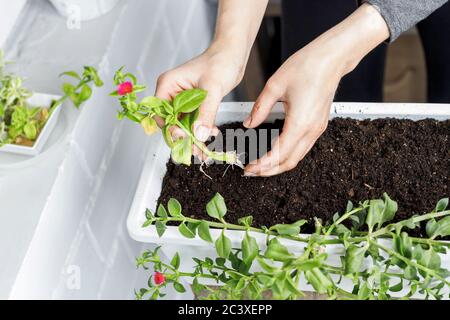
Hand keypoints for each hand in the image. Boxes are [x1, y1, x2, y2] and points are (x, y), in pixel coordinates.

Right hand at [155, 44, 245, 142]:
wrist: (233, 54)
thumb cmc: (220, 62)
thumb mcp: (212, 89)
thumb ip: (205, 113)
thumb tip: (199, 135)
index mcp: (168, 85)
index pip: (161, 114)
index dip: (171, 129)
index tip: (186, 138)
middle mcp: (171, 93)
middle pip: (171, 122)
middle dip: (184, 136)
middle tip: (198, 150)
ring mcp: (182, 100)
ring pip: (183, 125)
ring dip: (194, 136)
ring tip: (205, 147)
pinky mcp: (193, 104)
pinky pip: (193, 121)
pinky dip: (201, 129)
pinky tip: (211, 134)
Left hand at [244, 3, 388, 176]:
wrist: (332, 57)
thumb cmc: (306, 66)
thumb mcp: (275, 85)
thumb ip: (259, 109)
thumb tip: (248, 124)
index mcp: (300, 123)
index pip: (279, 154)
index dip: (262, 165)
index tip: (248, 168)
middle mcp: (311, 130)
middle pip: (289, 162)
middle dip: (268, 170)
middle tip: (250, 171)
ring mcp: (317, 129)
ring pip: (296, 157)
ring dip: (278, 165)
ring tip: (260, 165)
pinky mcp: (318, 125)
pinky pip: (302, 148)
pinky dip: (287, 155)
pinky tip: (274, 152)